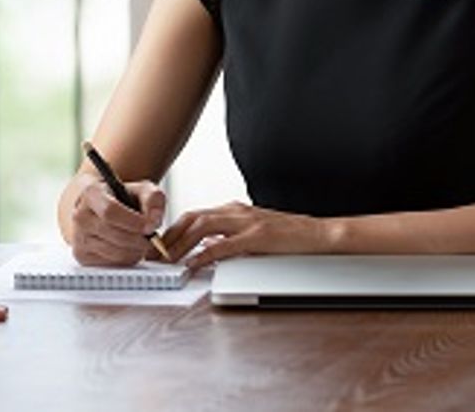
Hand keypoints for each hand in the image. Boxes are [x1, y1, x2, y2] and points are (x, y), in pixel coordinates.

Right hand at [66, 173, 166, 266]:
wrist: (101, 209)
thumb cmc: (122, 198)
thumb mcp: (141, 190)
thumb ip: (153, 199)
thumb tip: (153, 221)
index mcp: (91, 194)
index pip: (110, 212)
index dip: (133, 222)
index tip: (149, 226)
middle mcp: (80, 216)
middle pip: (115, 235)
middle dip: (139, 239)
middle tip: (149, 237)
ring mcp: (78, 237)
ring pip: (115, 253)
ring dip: (135, 251)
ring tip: (140, 242)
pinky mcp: (82, 255)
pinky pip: (111, 264)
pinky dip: (126, 259)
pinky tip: (128, 248)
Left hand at [158, 201, 333, 270]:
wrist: (321, 234)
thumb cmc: (289, 237)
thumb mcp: (252, 234)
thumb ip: (229, 238)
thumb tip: (205, 249)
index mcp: (234, 211)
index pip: (194, 216)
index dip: (172, 230)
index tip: (158, 246)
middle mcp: (236, 212)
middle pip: (192, 218)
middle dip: (169, 236)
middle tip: (154, 254)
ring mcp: (247, 222)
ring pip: (202, 226)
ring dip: (180, 243)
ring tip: (167, 259)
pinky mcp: (258, 237)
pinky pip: (224, 245)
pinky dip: (205, 254)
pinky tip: (193, 264)